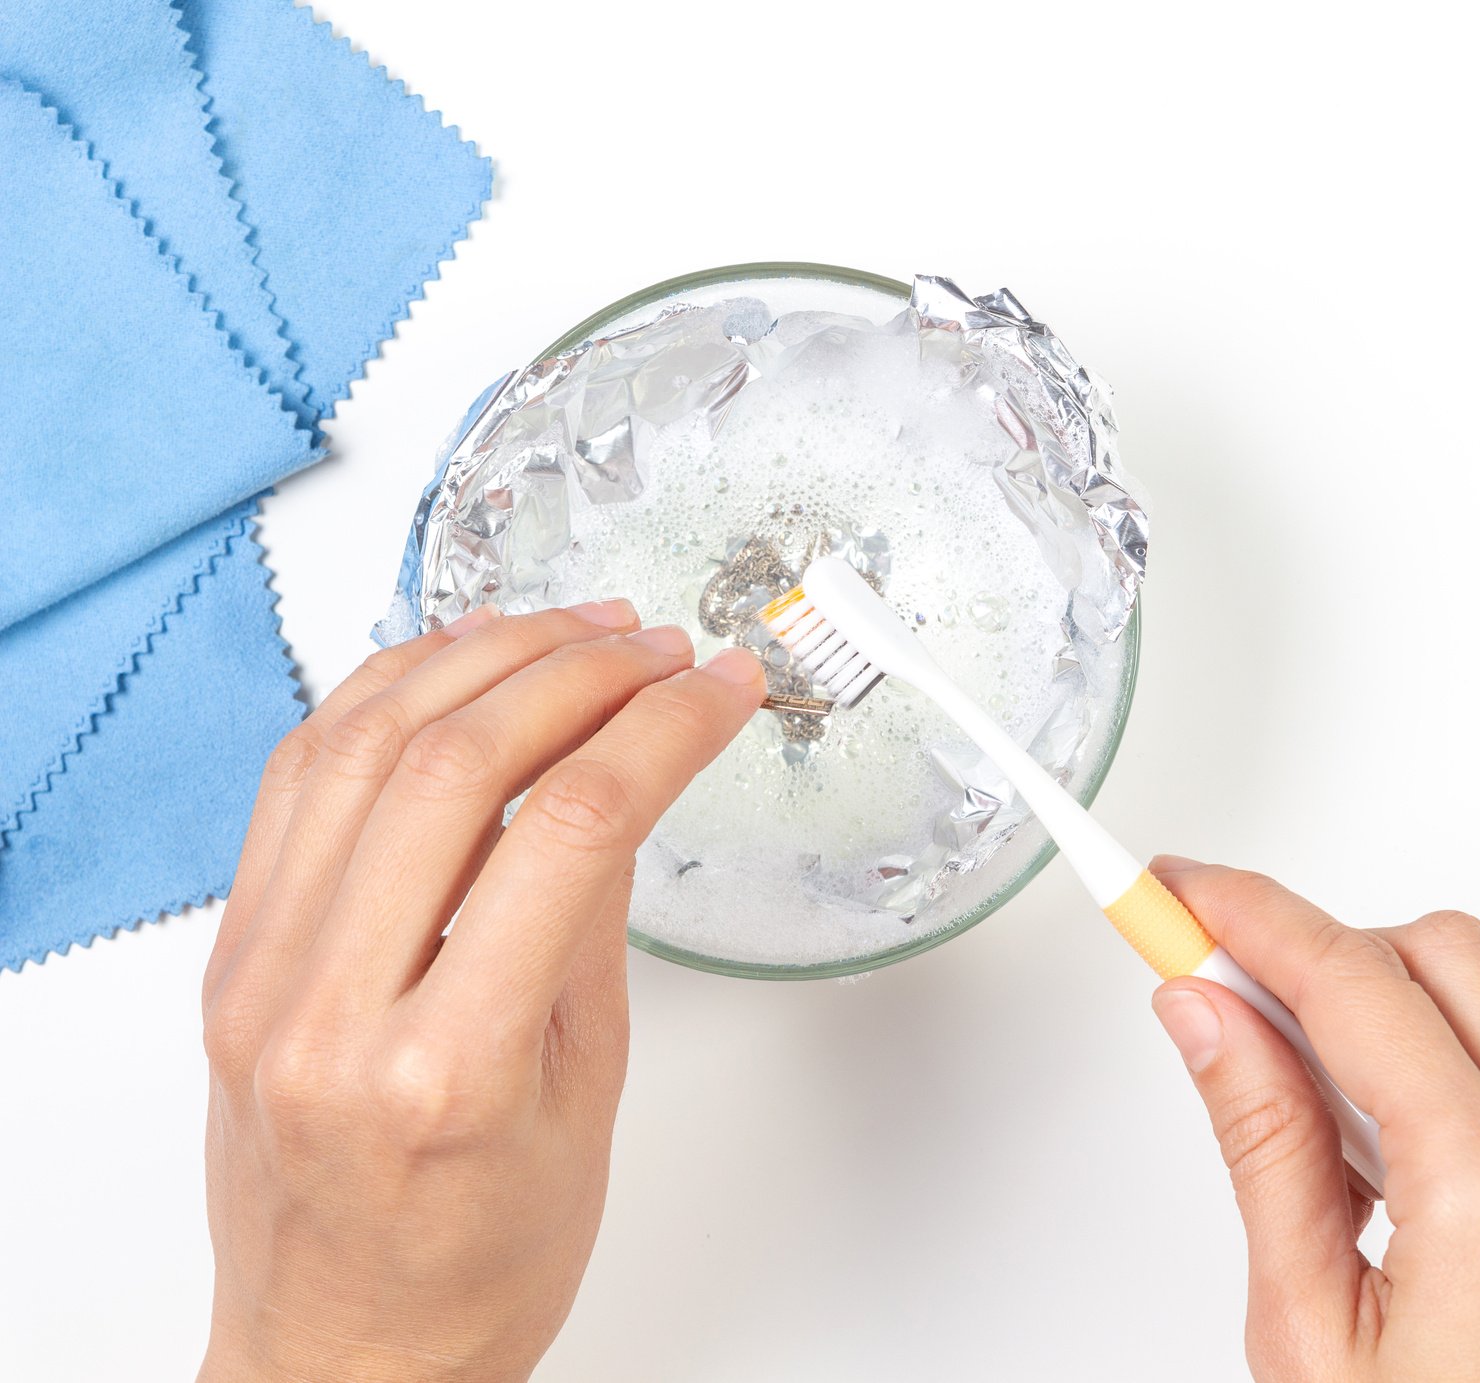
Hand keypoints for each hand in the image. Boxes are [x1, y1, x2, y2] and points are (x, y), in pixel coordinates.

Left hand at [197, 600, 764, 1381]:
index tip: (719, 688)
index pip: (573, 828)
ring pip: (363, 742)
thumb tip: (625, 778)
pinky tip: (454, 667)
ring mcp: (260, 974)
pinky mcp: (231, 955)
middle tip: (656, 648)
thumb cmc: (475, 1264)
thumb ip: (592, 928)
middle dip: (580, 672)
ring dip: (481, 659)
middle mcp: (329, 1009)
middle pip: (460, 763)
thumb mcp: (585, 1100)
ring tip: (572, 632)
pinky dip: (381, 696)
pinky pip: (298, 779)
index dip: (665, 729)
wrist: (345, 1353)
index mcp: (445, 1068)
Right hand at [1147, 858, 1479, 1381]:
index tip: (1181, 894)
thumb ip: (1265, 1148)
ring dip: (1400, 1024)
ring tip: (1308, 1106)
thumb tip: (1209, 1017)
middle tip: (1228, 982)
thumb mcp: (1308, 1337)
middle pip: (1451, 959)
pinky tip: (1403, 1179)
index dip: (1250, 917)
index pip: (1354, 983)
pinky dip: (1469, 1097)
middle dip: (1331, 947)